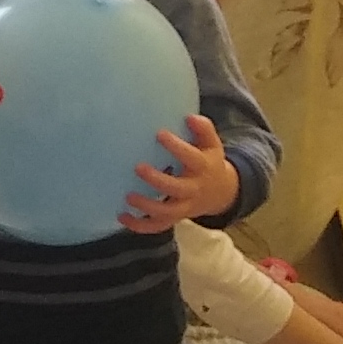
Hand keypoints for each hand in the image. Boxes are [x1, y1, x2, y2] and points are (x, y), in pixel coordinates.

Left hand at [116, 116, 238, 231]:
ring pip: (167, 212)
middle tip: (138, 167)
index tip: (159, 133)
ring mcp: (184, 207)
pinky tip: (122, 216)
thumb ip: (203, 129)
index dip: (176, 147)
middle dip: (157, 180)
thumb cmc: (209, 162)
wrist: (221, 193)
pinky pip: (157, 226)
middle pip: (177, 188)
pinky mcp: (174, 218)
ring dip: (147, 206)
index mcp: (203, 167)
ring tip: (128, 196)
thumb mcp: (212, 144)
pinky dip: (139, 225)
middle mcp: (193, 189)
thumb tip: (190, 117)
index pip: (191, 157)